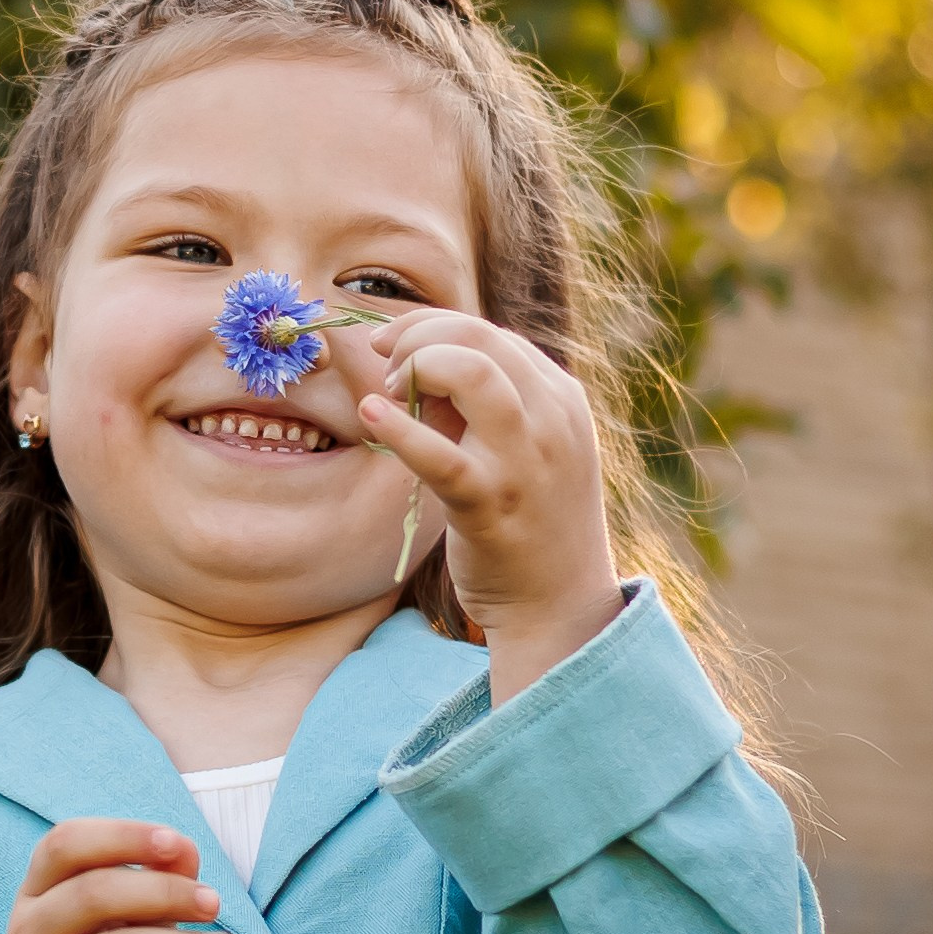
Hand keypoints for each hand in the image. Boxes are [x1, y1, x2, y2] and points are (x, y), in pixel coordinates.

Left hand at [357, 308, 621, 700]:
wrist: (559, 605)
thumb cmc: (530, 522)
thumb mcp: (525, 448)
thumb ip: (484, 406)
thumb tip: (417, 366)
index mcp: (561, 399)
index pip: (491, 334)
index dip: (432, 328)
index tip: (396, 348)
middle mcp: (551, 419)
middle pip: (479, 336)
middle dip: (419, 336)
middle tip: (388, 366)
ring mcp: (523, 460)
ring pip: (470, 372)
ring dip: (417, 366)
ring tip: (392, 394)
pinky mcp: (489, 503)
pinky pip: (439, 453)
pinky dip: (399, 428)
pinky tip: (371, 415)